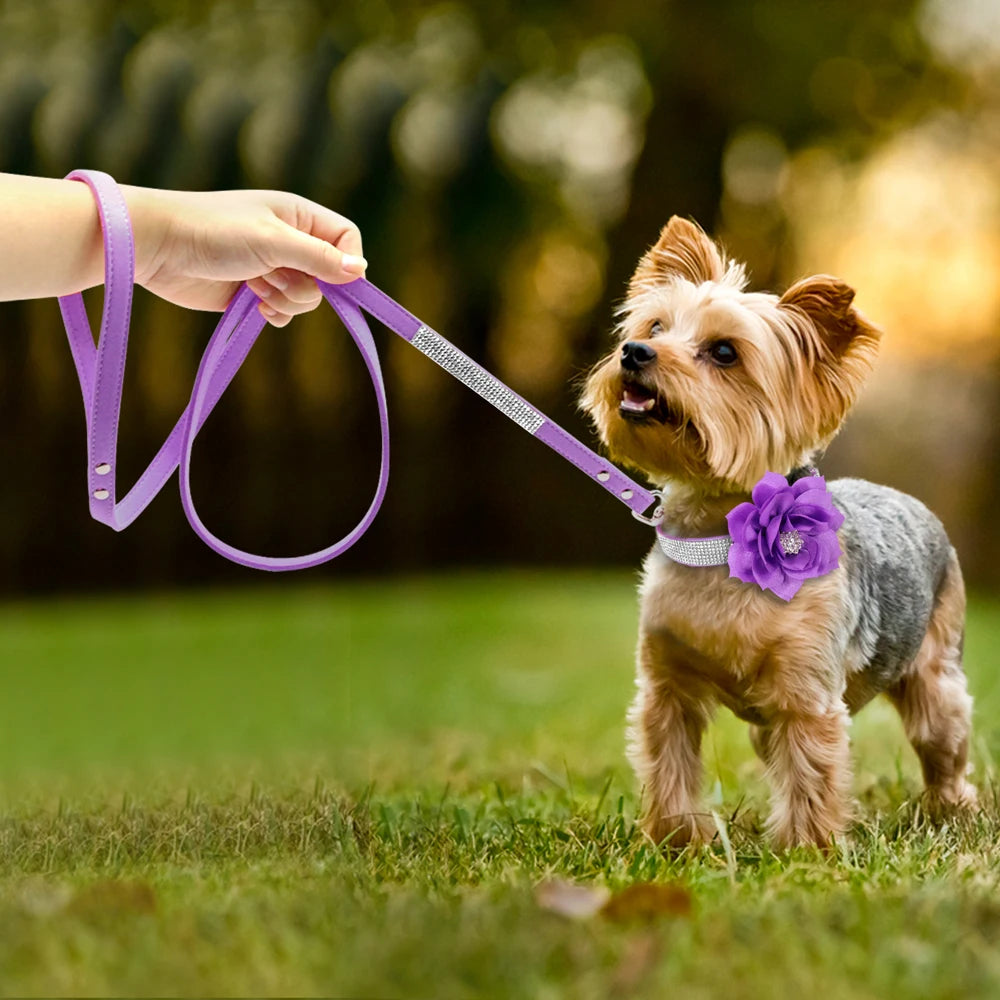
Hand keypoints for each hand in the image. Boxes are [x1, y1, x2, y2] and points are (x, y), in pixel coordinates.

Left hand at [126, 186, 365, 325]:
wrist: (157, 247)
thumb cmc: (213, 232)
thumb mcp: (273, 241)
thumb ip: (318, 258)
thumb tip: (361, 272)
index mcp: (299, 217)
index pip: (347, 240)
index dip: (347, 263)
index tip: (335, 281)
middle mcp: (290, 241)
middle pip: (329, 277)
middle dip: (305, 285)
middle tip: (273, 276)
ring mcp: (273, 268)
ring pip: (307, 299)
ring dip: (286, 299)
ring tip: (254, 285)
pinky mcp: (254, 293)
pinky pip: (285, 312)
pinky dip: (275, 314)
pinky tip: (253, 305)